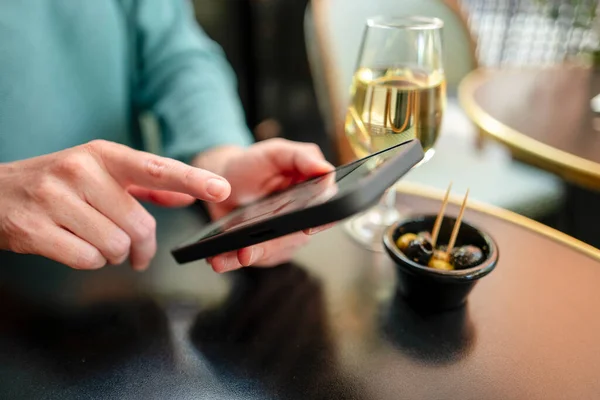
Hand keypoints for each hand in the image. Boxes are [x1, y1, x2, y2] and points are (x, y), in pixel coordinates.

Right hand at [0, 140, 230, 270]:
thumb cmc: (55, 184)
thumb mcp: (99, 171)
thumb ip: (145, 183)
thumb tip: (185, 193)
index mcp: (102, 154)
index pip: (156, 168)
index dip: (192, 179)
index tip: (223, 189)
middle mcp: (79, 170)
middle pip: (139, 224)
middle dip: (141, 245)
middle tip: (133, 250)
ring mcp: (54, 198)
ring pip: (115, 245)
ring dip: (113, 254)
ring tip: (96, 241)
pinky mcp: (34, 228)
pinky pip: (86, 259)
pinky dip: (88, 261)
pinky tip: (75, 247)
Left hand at [195, 139, 334, 272]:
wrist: (223, 178)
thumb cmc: (253, 164)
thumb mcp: (278, 152)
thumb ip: (304, 157)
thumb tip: (326, 170)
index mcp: (312, 196)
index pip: (327, 213)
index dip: (320, 222)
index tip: (305, 228)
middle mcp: (301, 221)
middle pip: (295, 239)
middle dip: (274, 245)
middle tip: (252, 247)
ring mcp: (281, 239)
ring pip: (273, 253)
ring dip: (252, 255)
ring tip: (236, 253)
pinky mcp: (262, 251)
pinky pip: (251, 259)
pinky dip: (234, 260)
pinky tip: (222, 259)